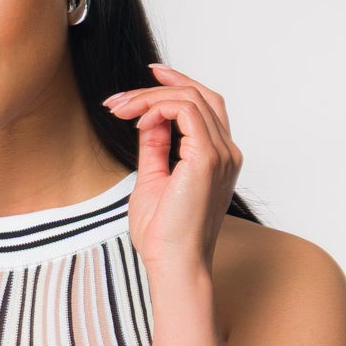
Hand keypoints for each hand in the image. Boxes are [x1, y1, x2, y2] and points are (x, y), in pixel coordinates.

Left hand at [104, 62, 242, 284]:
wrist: (173, 264)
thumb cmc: (164, 235)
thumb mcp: (152, 180)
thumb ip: (155, 148)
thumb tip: (148, 121)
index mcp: (218, 158)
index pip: (204, 106)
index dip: (175, 85)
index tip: (145, 81)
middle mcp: (226, 152)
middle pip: (199, 95)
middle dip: (157, 87)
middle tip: (119, 99)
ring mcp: (221, 153)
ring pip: (189, 97)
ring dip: (149, 97)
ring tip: (120, 110)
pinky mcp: (207, 157)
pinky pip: (185, 110)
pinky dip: (157, 107)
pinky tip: (138, 123)